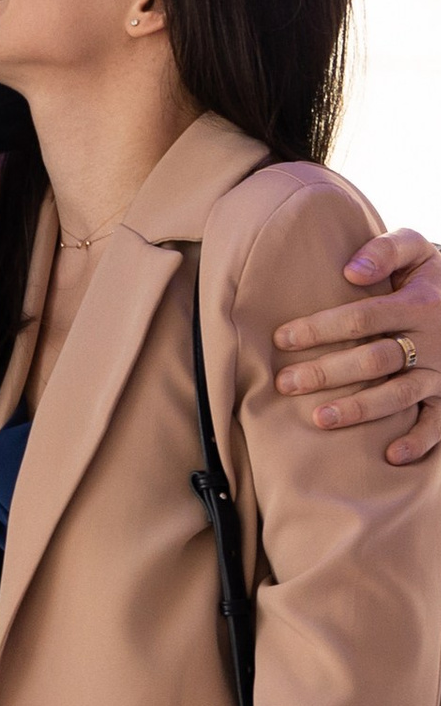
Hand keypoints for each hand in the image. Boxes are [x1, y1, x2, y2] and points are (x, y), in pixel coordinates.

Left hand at [274, 229, 440, 465]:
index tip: (281, 339)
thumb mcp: (416, 250)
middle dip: (327, 373)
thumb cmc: (430, 276)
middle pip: (375, 360)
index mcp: (417, 304)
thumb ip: (384, 251)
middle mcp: (432, 341)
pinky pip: (440, 423)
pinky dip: (419, 441)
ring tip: (320, 418)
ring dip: (361, 409)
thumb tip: (351, 271)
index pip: (361, 318)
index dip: (319, 328)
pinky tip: (390, 455)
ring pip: (400, 394)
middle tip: (286, 383)